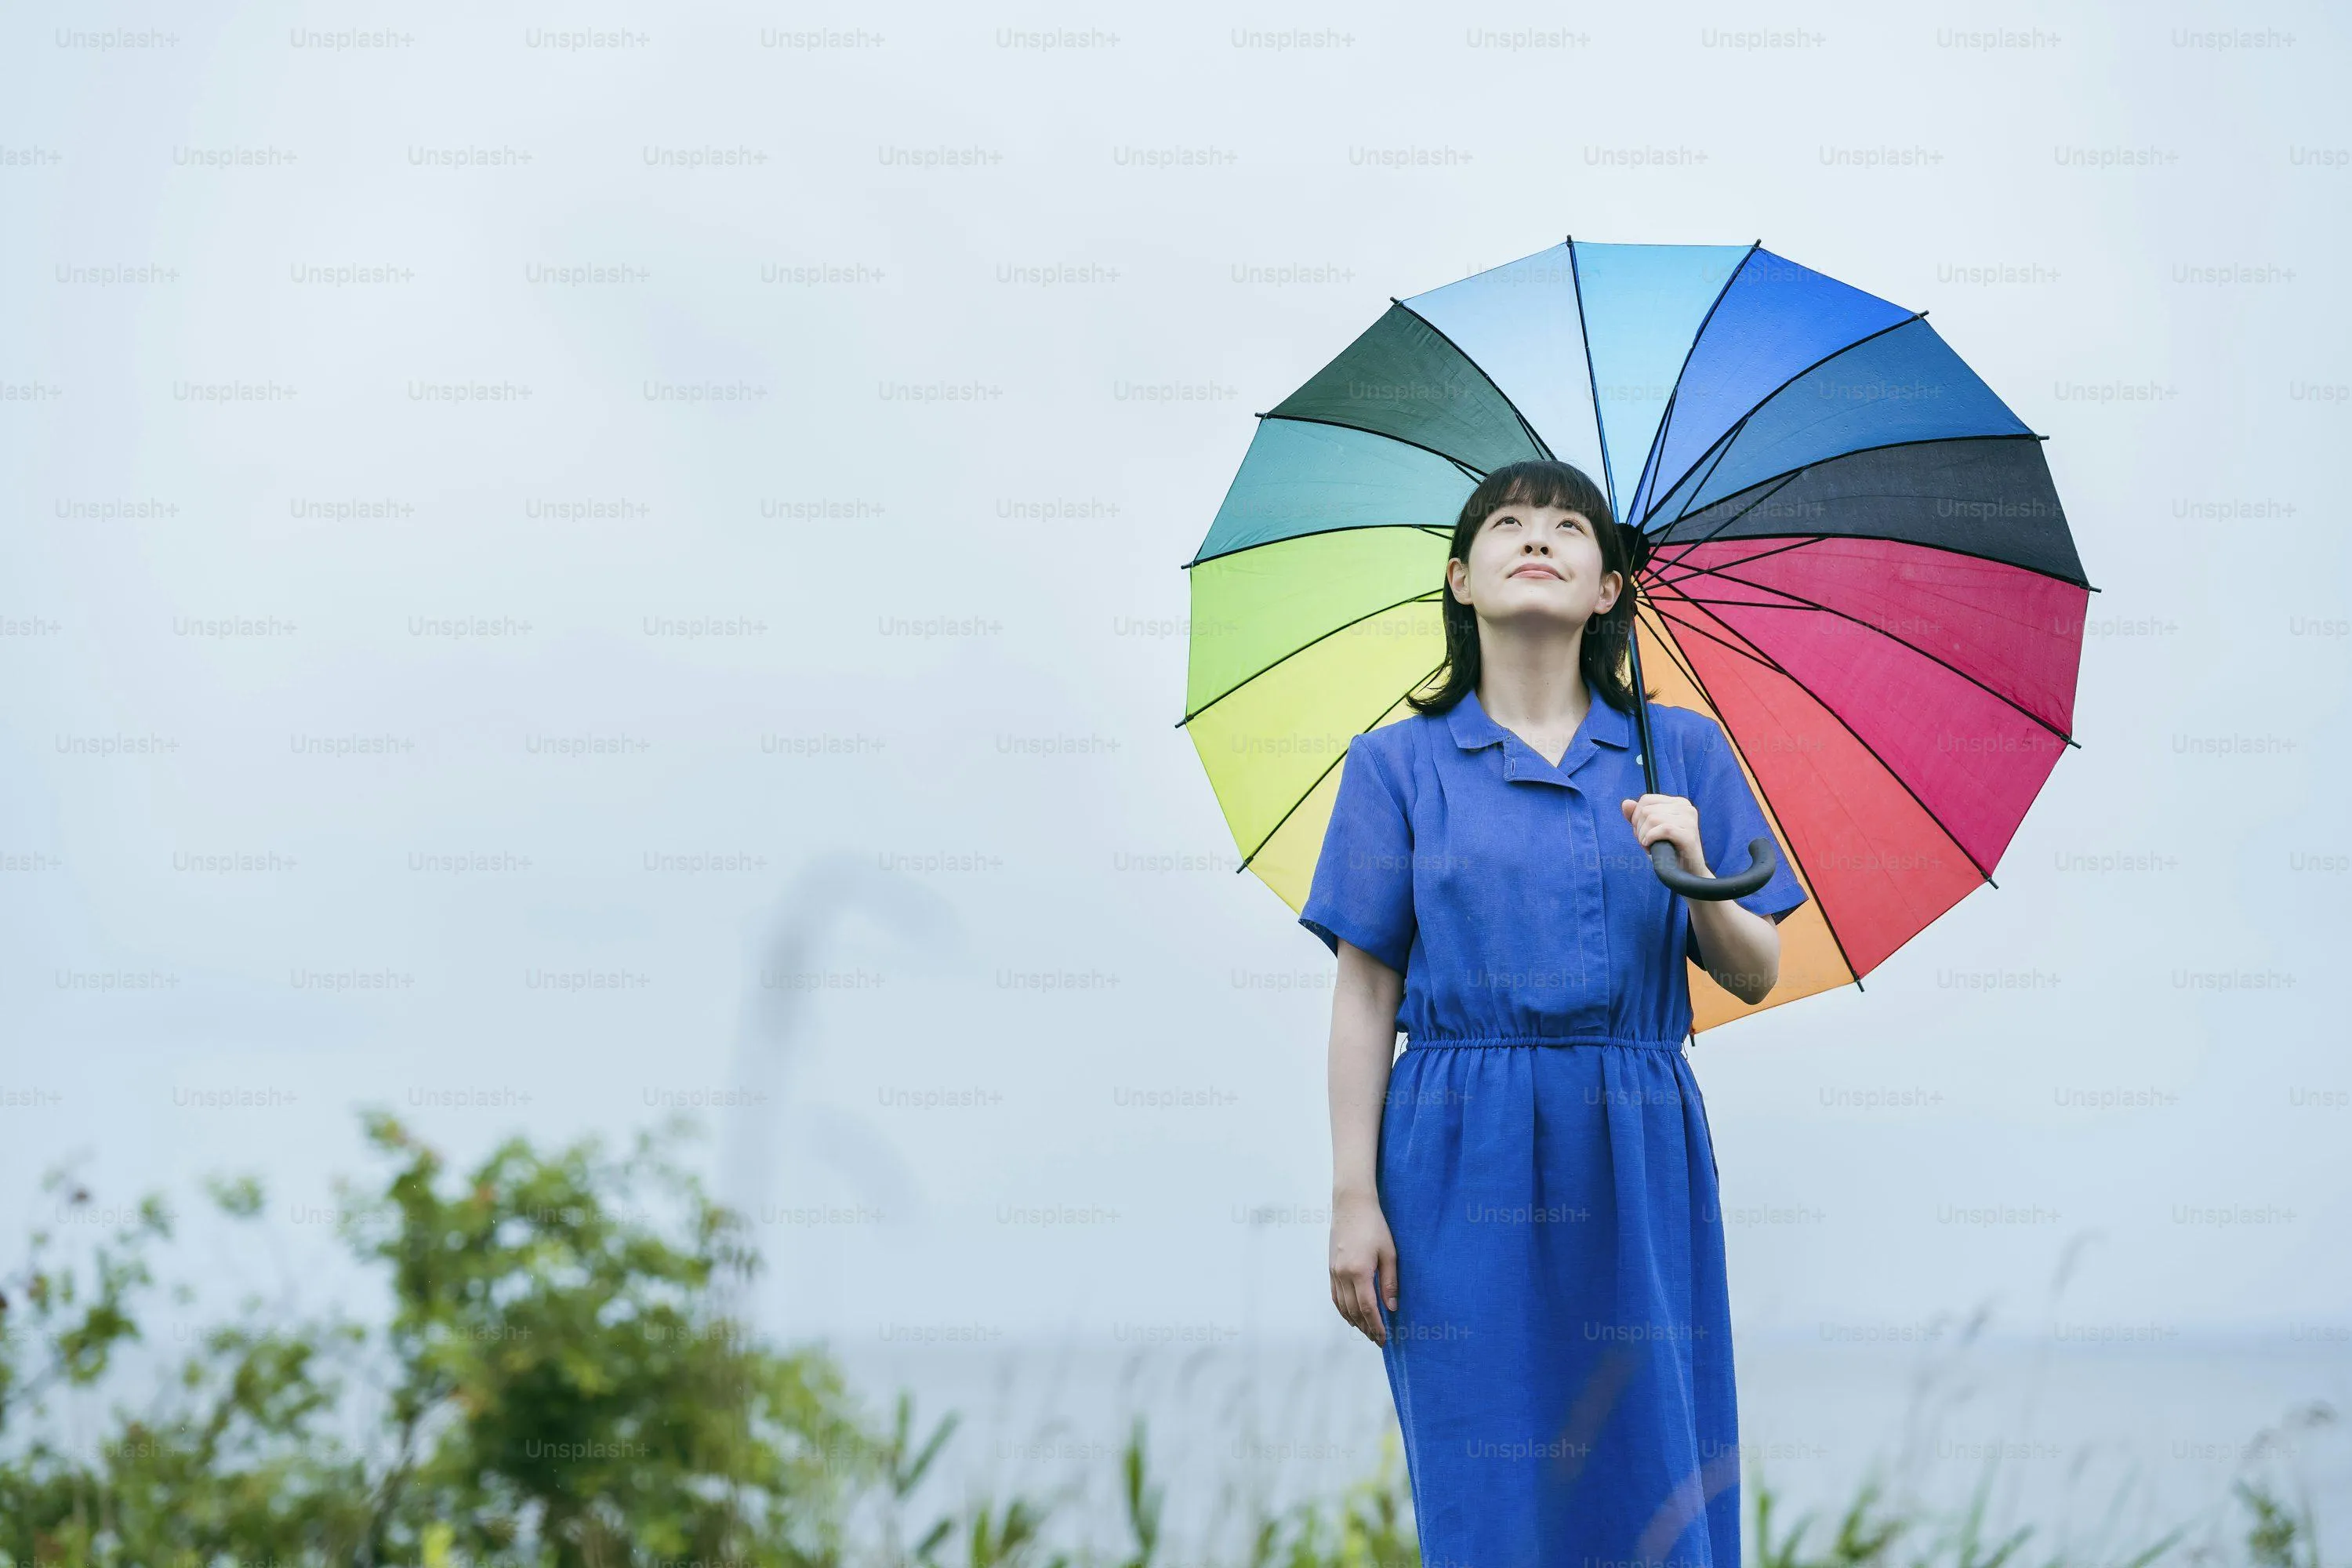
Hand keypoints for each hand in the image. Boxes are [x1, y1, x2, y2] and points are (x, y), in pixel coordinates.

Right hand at [1328, 1189, 1397, 1345]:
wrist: (1351, 1205)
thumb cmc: (1374, 1226)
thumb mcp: (1389, 1253)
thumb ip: (1389, 1282)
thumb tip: (1391, 1307)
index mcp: (1359, 1272)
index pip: (1368, 1308)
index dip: (1376, 1326)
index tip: (1383, 1338)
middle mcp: (1343, 1275)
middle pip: (1353, 1311)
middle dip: (1366, 1328)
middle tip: (1377, 1339)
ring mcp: (1334, 1271)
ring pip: (1342, 1306)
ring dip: (1354, 1321)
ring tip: (1366, 1331)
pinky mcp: (1331, 1267)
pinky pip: (1335, 1295)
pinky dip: (1342, 1309)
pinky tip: (1351, 1314)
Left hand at [1622, 793, 1707, 877]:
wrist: (1687, 872)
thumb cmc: (1668, 851)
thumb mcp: (1648, 831)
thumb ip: (1636, 816)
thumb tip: (1625, 803)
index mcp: (1678, 803)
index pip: (1646, 800)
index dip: (1636, 817)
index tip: (1642, 832)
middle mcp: (1686, 808)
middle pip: (1646, 810)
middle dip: (1639, 829)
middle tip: (1646, 842)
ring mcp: (1689, 820)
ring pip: (1652, 819)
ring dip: (1644, 836)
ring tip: (1650, 846)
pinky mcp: (1689, 835)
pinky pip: (1663, 829)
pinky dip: (1651, 839)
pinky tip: (1652, 847)